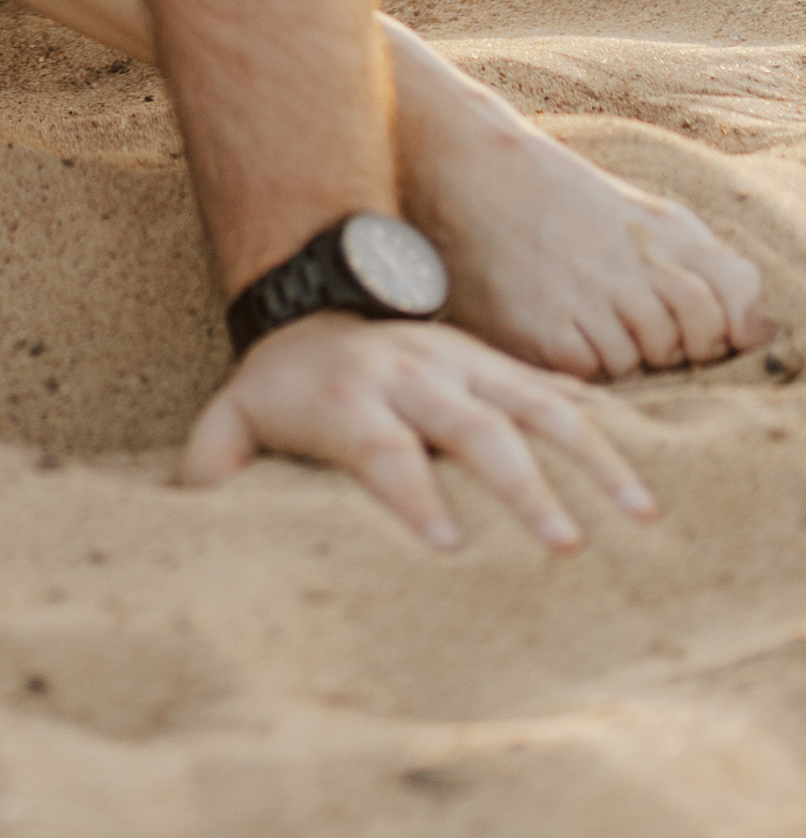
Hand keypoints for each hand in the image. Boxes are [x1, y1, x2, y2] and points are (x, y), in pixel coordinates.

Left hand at [182, 313, 659, 552]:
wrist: (315, 290)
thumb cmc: (281, 385)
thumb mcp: (235, 414)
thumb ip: (214, 465)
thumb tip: (193, 518)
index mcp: (349, 398)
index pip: (382, 447)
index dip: (412, 494)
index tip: (448, 548)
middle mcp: (413, 375)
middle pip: (473, 426)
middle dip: (520, 487)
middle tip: (562, 547)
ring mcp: (463, 361)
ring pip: (535, 403)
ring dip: (589, 459)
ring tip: (636, 515)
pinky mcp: (495, 361)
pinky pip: (557, 388)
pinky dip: (603, 426)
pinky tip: (644, 471)